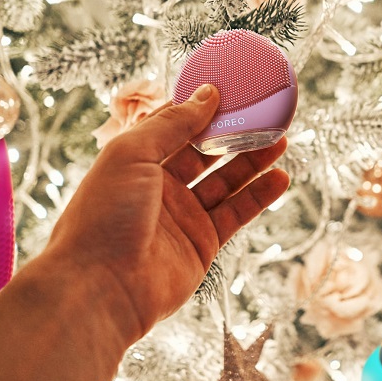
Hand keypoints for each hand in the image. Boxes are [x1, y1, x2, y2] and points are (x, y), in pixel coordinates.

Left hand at [44, 84, 288, 345]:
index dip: (202, 109)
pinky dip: (259, 196)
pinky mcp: (203, 244)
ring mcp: (183, 217)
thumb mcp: (133, 153)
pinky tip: (280, 178)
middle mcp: (160, 187)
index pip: (175, 127)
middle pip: (205, 153)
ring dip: (253, 162)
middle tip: (264, 116)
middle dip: (234, 135)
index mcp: (136, 161)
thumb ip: (172, 123)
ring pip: (226, 181)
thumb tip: (207, 94)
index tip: (232, 91)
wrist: (100, 288)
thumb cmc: (104, 215)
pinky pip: (237, 214)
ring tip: (280, 140)